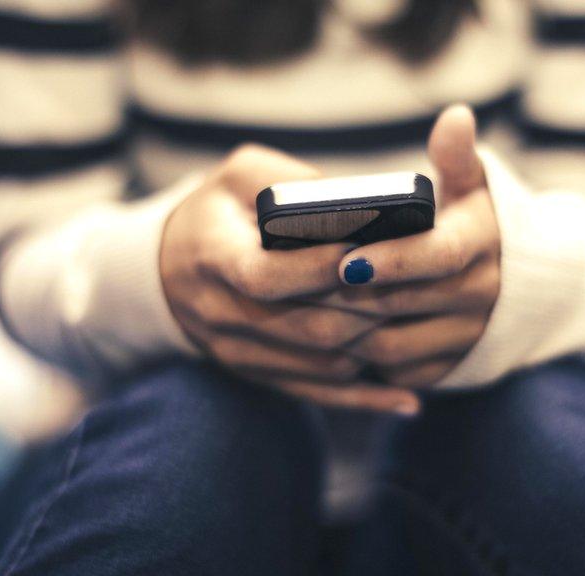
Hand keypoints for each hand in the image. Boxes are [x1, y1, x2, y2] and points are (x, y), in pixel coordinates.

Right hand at [160, 144, 419, 413]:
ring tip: (417, 328)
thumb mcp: (238, 176)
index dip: (318, 269)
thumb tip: (358, 206)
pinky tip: (406, 399)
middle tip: (416, 291)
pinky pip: (317, 395)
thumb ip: (290, 181)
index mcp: (214, 258)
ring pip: (320, 365)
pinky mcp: (259, 375)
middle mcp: (223, 314)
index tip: (366, 251)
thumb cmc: (217, 212)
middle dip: (366, 310)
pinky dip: (364, 399)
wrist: (167, 270)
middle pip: (307, 327)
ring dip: (373, 349)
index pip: (266, 276)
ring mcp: (240, 353)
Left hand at [314, 106, 500, 387]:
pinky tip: (327, 337)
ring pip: (390, 345)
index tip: (347, 258)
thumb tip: (456, 116)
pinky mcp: (448, 369)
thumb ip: (459, 155)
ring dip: (344, 331)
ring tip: (303, 309)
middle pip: (401, 304)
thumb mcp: (474, 185)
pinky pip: (396, 371)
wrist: (519, 285)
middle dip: (347, 296)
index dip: (392, 259)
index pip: (436, 255)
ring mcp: (464, 338)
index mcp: (481, 245)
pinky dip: (360, 360)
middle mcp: (480, 296)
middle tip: (295, 285)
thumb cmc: (476, 222)